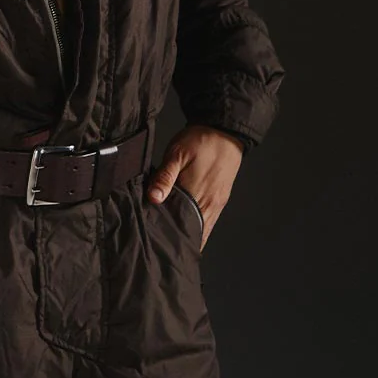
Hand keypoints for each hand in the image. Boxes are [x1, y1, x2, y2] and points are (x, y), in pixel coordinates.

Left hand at [145, 125, 243, 250]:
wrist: (224, 131)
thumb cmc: (199, 141)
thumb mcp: (176, 154)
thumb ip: (165, 176)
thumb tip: (153, 198)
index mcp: (197, 194)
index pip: (183, 226)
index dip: (171, 236)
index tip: (158, 243)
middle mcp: (210, 204)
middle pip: (195, 232)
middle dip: (179, 240)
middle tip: (162, 246)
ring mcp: (217, 203)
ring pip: (204, 229)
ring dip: (191, 236)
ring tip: (173, 241)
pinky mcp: (221, 199)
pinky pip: (211, 221)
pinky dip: (200, 228)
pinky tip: (189, 229)